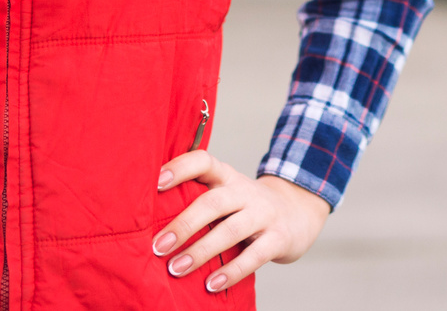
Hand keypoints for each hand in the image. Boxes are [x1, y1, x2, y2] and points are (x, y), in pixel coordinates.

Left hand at [152, 152, 330, 293]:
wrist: (298, 213)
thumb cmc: (246, 208)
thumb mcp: (226, 194)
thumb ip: (197, 199)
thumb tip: (148, 222)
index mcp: (227, 177)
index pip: (203, 161)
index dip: (180, 168)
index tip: (155, 182)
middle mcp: (245, 191)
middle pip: (212, 202)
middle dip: (183, 225)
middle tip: (157, 246)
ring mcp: (264, 214)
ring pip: (230, 230)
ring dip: (200, 252)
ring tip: (176, 269)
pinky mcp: (279, 238)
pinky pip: (253, 256)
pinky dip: (231, 272)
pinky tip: (212, 285)